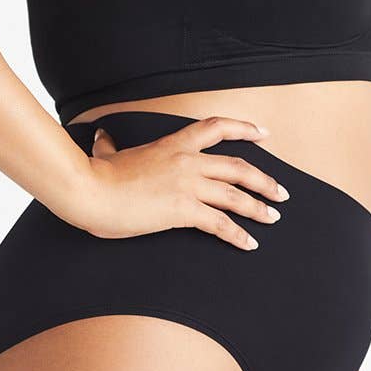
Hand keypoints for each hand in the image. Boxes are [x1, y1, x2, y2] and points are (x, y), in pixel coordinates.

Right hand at [72, 116, 289, 250]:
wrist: (89, 191)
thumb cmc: (96, 176)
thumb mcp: (106, 155)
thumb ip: (109, 146)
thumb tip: (101, 137)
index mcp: (172, 144)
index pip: (216, 127)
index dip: (244, 128)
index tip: (264, 133)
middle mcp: (186, 161)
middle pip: (238, 166)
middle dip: (264, 179)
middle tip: (281, 191)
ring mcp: (187, 184)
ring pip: (236, 194)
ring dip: (259, 207)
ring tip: (273, 217)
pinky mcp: (183, 210)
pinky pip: (220, 223)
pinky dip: (238, 235)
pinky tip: (249, 244)